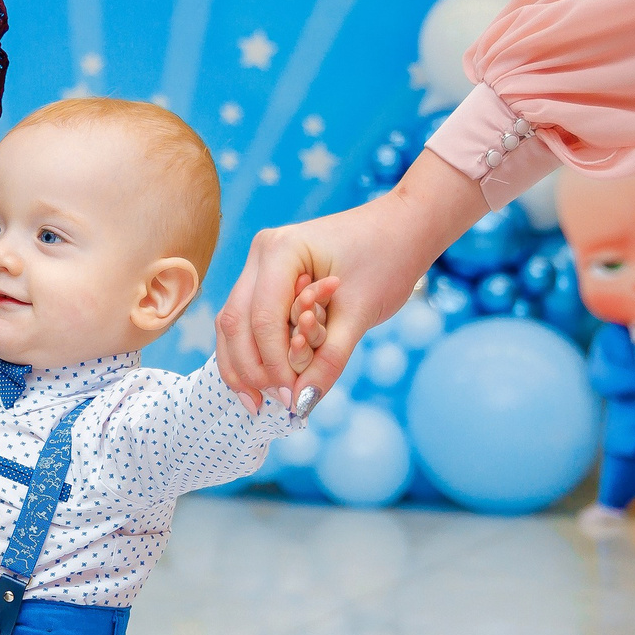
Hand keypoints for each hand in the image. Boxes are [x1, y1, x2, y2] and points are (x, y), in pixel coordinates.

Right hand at [217, 151, 487, 410]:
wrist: (402, 228)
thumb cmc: (388, 260)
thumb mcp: (360, 313)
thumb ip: (328, 358)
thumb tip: (302, 404)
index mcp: (282, 250)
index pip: (262, 319)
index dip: (272, 364)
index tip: (291, 398)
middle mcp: (261, 253)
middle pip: (235, 321)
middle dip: (249, 369)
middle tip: (267, 405)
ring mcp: (259, 263)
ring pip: (231, 322)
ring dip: (241, 364)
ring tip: (255, 402)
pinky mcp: (265, 277)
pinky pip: (244, 319)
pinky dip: (249, 350)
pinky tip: (256, 382)